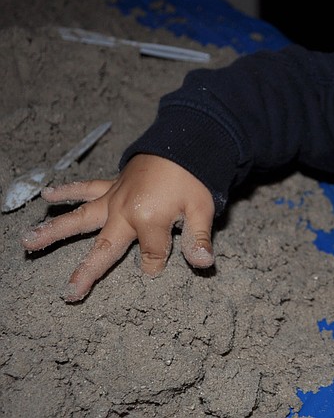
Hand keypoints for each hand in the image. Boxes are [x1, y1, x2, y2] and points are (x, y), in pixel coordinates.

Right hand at [21, 154, 215, 301]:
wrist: (187, 143)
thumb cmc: (195, 178)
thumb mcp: (202, 210)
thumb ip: (197, 239)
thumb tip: (203, 263)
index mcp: (149, 219)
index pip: (152, 256)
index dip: (158, 264)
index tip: (161, 264)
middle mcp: (125, 211)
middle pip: (104, 247)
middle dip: (87, 272)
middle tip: (69, 291)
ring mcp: (114, 198)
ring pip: (81, 217)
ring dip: (55, 230)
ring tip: (29, 241)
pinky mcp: (111, 185)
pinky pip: (86, 189)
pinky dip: (68, 190)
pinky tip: (48, 193)